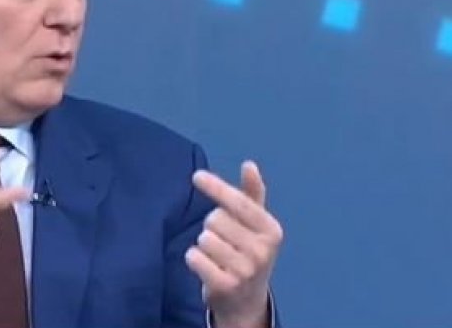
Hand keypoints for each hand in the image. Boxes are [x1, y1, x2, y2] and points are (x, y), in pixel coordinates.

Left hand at [187, 161, 282, 327]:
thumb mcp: (255, 224)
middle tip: (223, 241)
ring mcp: (245, 270)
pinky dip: (194, 259)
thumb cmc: (248, 253)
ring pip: (203, 238)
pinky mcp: (225, 286)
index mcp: (271, 230)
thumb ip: (251, 194)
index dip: (216, 187)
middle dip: (212, 226)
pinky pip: (194, 257)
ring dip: (203, 245)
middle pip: (214, 219)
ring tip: (216, 256)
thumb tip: (249, 164)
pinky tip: (207, 267)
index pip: (238, 202)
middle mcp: (262, 250)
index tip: (196, 176)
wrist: (246, 301)